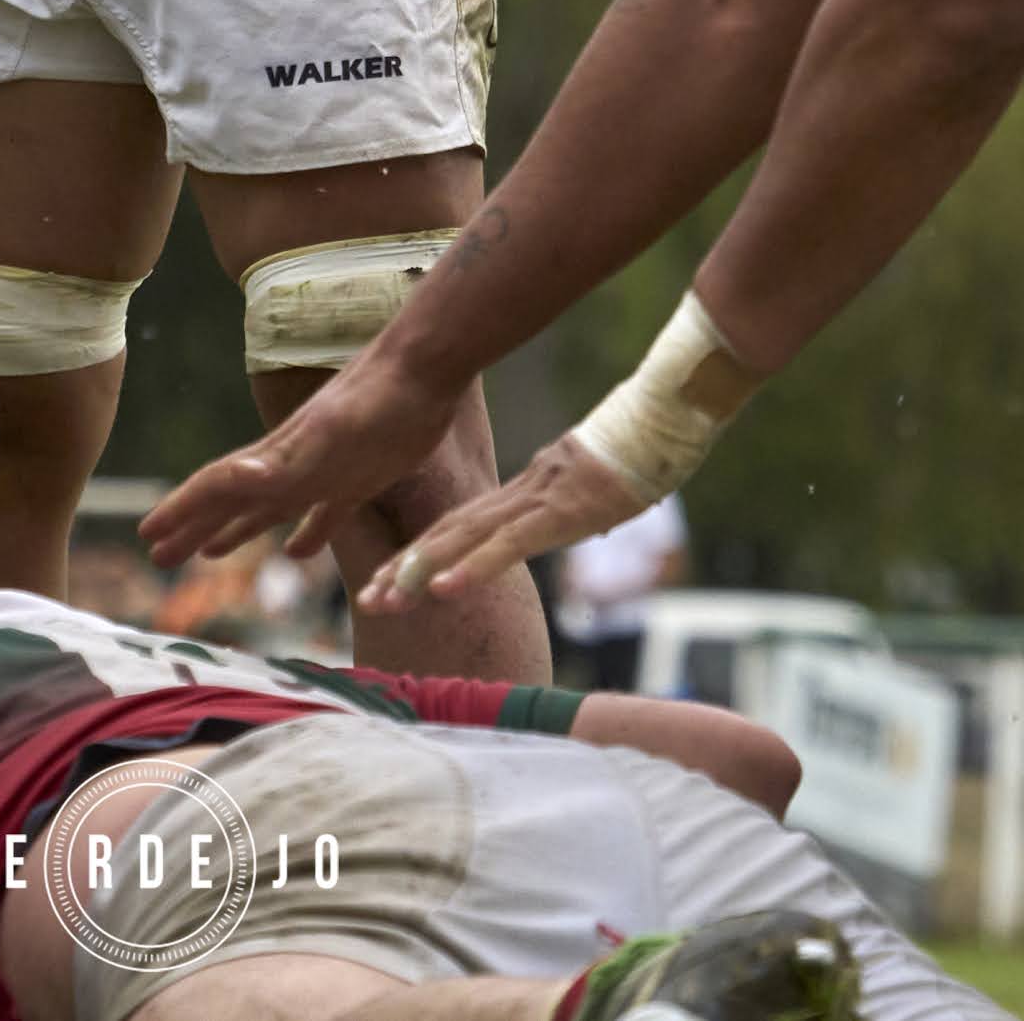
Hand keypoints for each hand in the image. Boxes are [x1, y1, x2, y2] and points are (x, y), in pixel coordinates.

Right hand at [141, 343, 449, 565]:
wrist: (424, 368)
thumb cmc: (380, 402)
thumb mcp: (331, 437)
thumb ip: (284, 462)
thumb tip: (232, 474)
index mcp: (279, 459)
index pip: (217, 487)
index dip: (181, 511)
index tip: (147, 536)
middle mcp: (292, 465)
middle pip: (232, 502)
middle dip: (194, 528)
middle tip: (159, 557)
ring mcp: (325, 471)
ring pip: (269, 509)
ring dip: (237, 530)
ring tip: (209, 552)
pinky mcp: (361, 477)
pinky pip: (324, 513)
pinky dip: (308, 534)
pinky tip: (298, 551)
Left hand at [358, 431, 648, 614]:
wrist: (658, 423)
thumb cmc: (632, 456)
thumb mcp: (587, 492)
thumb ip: (565, 508)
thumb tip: (567, 523)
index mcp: (521, 495)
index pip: (457, 527)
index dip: (417, 555)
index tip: (384, 583)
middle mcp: (517, 497)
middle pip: (448, 534)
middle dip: (403, 569)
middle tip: (366, 600)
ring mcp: (534, 502)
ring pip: (464, 539)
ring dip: (419, 570)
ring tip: (383, 597)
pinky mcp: (556, 512)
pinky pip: (507, 545)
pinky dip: (472, 567)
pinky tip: (442, 589)